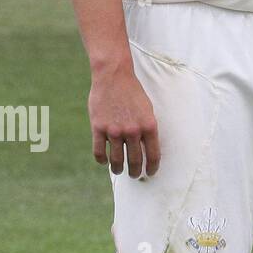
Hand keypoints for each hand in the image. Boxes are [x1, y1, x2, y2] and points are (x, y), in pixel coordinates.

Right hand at [88, 57, 159, 178]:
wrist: (114, 77)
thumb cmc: (133, 93)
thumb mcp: (147, 109)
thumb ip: (146, 128)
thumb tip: (146, 147)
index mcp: (149, 126)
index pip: (153, 154)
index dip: (152, 167)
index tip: (150, 173)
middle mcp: (133, 131)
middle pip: (134, 160)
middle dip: (135, 171)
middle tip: (134, 175)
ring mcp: (115, 130)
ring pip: (116, 159)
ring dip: (118, 169)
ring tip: (119, 171)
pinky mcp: (98, 128)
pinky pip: (99, 151)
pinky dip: (101, 160)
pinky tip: (104, 161)